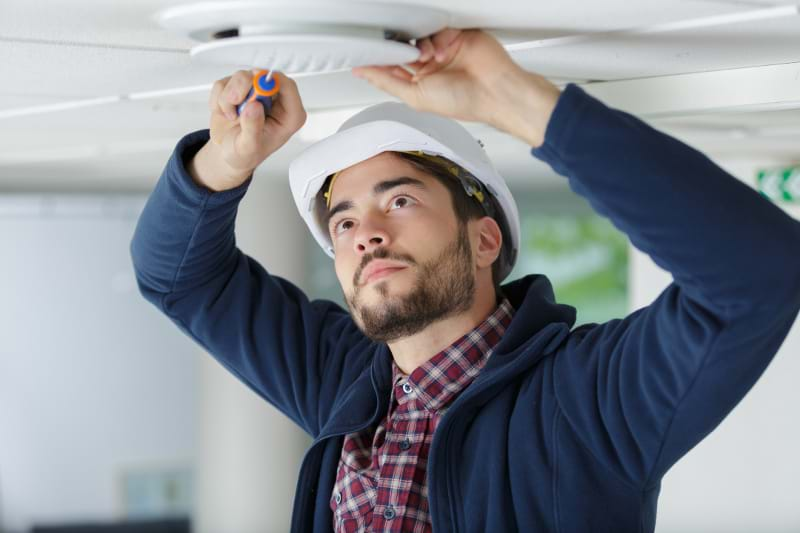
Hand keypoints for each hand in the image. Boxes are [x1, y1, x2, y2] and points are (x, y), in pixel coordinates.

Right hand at [190, 70, 306, 191]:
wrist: (228, 152)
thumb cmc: (246, 153)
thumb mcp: (250, 147)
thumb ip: (253, 128)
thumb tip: (255, 106)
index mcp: (288, 115)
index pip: (288, 86)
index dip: (271, 82)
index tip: (254, 90)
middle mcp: (274, 100)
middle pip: (262, 76)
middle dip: (243, 88)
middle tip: (236, 103)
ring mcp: (255, 91)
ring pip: (241, 77)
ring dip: (229, 96)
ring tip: (231, 116)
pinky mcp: (238, 88)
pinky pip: (224, 82)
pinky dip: (218, 98)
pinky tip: (225, 112)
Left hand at [351, 29, 560, 146]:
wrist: (495, 90)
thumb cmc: (464, 101)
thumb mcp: (417, 97)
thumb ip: (388, 83)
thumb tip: (363, 73)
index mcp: (420, 83)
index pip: (392, 68)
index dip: (380, 61)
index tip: (367, 55)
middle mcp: (430, 66)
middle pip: (404, 48)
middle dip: (401, 50)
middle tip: (401, 53)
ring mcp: (443, 49)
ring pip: (420, 36)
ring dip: (421, 46)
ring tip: (430, 58)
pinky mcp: (456, 35)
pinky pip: (438, 27)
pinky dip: (437, 38)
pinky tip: (444, 51)